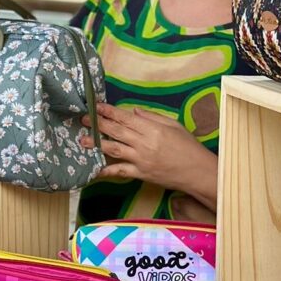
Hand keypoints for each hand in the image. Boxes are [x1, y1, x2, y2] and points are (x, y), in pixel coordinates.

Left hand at [79, 103, 218, 209]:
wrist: (197, 171)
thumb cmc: (188, 146)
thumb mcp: (173, 125)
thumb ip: (151, 117)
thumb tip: (132, 111)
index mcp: (152, 129)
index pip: (125, 118)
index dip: (109, 111)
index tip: (96, 106)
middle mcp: (143, 143)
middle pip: (116, 131)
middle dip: (98, 124)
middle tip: (83, 119)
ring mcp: (140, 160)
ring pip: (114, 149)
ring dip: (97, 143)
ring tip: (83, 140)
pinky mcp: (140, 174)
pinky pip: (120, 171)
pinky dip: (106, 170)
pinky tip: (94, 168)